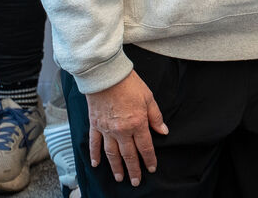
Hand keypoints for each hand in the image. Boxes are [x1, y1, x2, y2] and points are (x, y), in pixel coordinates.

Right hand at [85, 70, 166, 184]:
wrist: (107, 76)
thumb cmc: (129, 84)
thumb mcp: (149, 98)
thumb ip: (155, 117)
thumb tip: (163, 131)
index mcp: (137, 123)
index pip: (145, 147)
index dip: (149, 159)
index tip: (151, 168)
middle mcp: (121, 130)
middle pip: (128, 155)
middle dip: (133, 169)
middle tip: (135, 181)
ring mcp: (106, 129)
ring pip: (111, 154)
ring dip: (116, 167)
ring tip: (120, 177)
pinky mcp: (95, 125)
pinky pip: (94, 144)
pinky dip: (95, 155)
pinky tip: (96, 164)